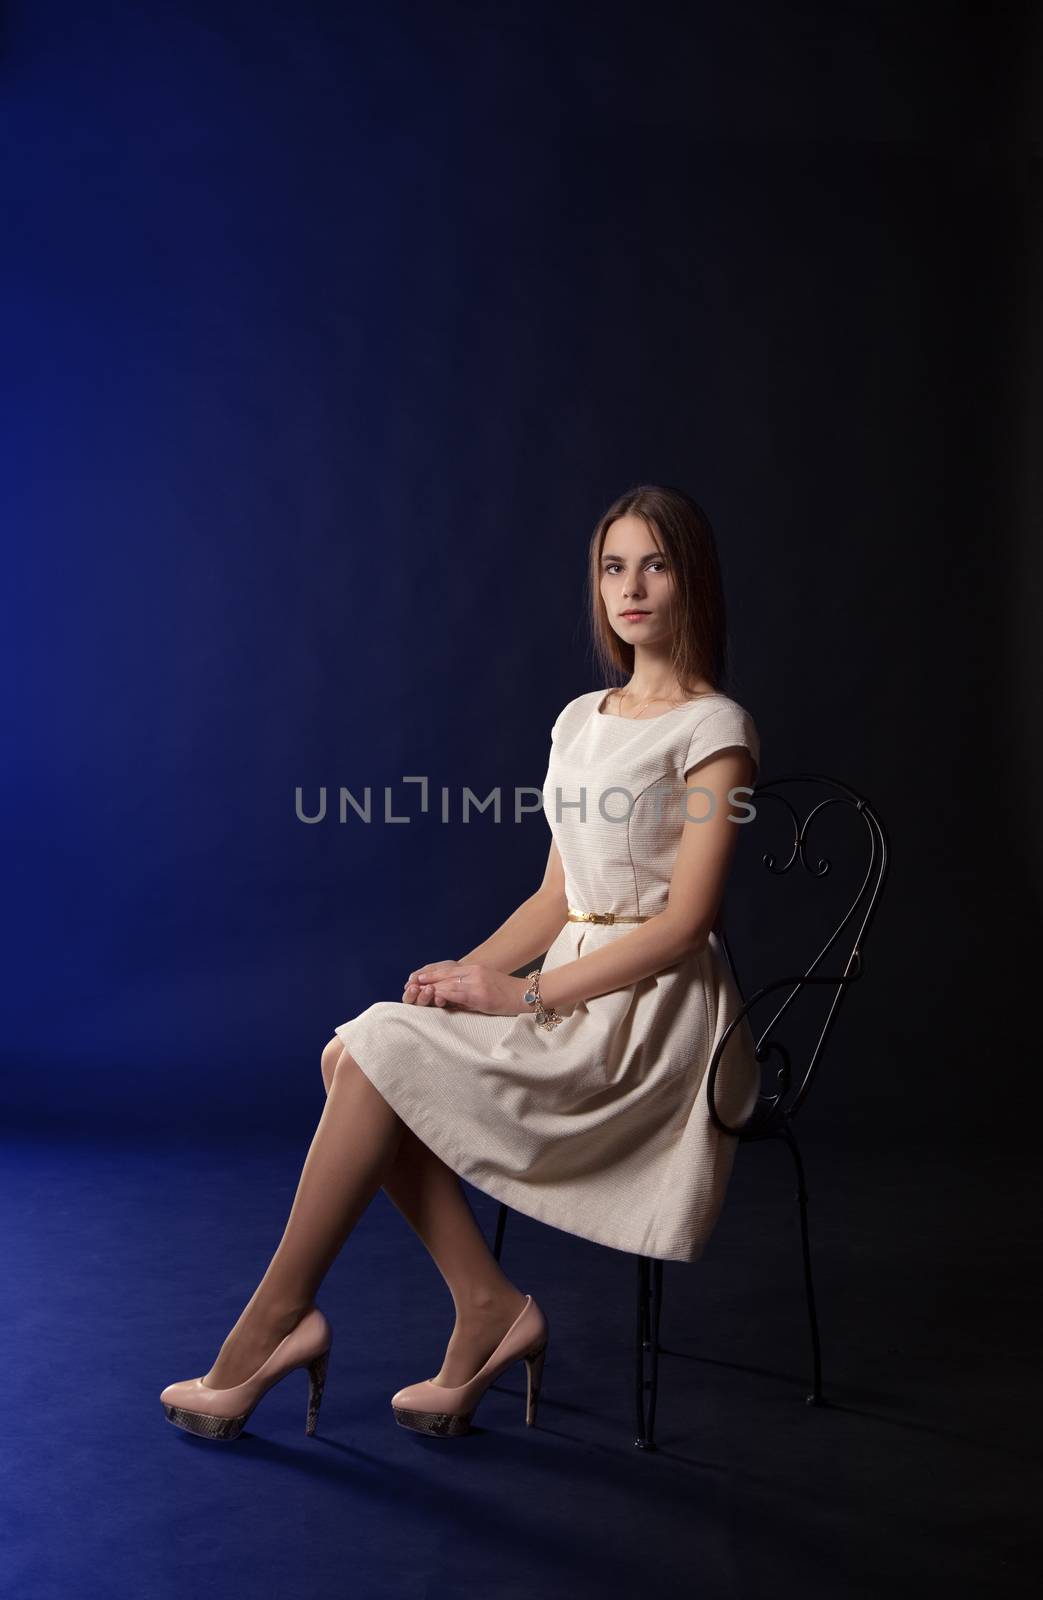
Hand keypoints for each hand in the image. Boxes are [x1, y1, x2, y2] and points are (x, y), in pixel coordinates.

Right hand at [403, 959, 458, 1005]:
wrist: (466, 971)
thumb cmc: (447, 970)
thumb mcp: (432, 969)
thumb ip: (419, 975)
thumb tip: (408, 984)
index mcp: (418, 993)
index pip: (409, 998)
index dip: (410, 994)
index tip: (414, 987)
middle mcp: (426, 1002)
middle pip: (417, 1006)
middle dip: (421, 997)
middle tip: (427, 988)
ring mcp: (436, 1007)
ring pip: (428, 1009)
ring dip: (430, 1000)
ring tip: (432, 990)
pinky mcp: (448, 1010)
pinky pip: (442, 1010)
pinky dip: (440, 1002)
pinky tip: (441, 998)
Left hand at [409, 961, 529, 1016]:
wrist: (525, 995)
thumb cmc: (506, 994)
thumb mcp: (485, 986)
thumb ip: (468, 988)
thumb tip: (450, 997)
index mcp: (474, 969)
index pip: (447, 970)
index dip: (431, 974)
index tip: (417, 978)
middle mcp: (473, 972)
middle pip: (444, 974)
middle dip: (426, 979)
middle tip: (410, 983)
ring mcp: (476, 982)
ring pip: (448, 982)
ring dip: (431, 986)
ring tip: (416, 990)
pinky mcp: (479, 993)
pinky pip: (458, 993)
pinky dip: (444, 994)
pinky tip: (434, 997)